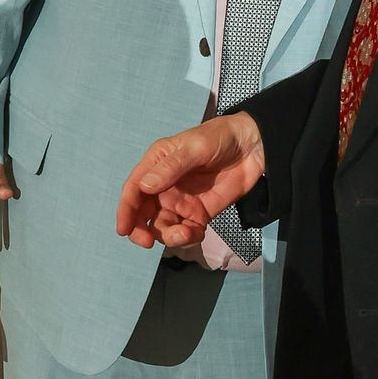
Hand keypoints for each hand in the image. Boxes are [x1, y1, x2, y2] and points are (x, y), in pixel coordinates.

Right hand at [116, 113, 264, 249]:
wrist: (253, 145)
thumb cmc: (220, 137)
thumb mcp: (194, 147)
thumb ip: (172, 167)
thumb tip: (145, 187)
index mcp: (156, 165)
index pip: (134, 190)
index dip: (126, 211)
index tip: (124, 229)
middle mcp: (164, 186)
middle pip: (143, 213)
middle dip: (142, 230)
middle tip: (148, 241)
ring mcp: (181, 200)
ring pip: (164, 226)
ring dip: (168, 236)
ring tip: (185, 233)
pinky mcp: (199, 212)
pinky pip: (187, 230)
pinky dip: (188, 237)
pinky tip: (196, 233)